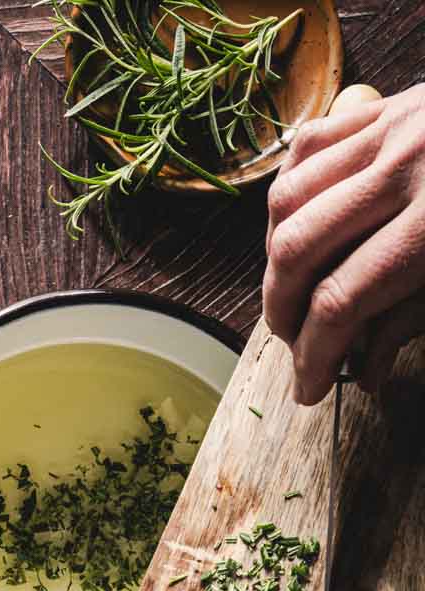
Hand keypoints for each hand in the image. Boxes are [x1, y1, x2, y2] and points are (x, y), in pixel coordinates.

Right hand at [264, 83, 424, 404]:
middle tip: (292, 340)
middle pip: (298, 249)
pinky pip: (307, 146)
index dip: (313, 355)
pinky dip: (290, 194)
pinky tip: (297, 227)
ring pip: (287, 199)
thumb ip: (411, 321)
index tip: (307, 388)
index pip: (341, 300)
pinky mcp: (386, 106)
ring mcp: (391, 129)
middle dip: (280, 310)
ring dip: (275, 256)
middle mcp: (405, 170)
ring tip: (290, 287)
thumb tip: (362, 372)